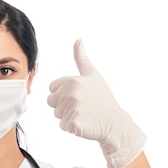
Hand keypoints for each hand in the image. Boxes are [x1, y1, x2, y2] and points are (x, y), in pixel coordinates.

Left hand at [47, 39, 145, 167]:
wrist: (115, 122)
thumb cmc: (102, 98)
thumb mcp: (93, 75)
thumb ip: (82, 59)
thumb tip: (78, 39)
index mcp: (73, 80)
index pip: (52, 89)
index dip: (63, 94)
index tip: (79, 96)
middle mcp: (71, 93)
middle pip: (52, 102)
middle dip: (63, 106)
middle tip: (82, 107)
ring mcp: (72, 109)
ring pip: (57, 115)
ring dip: (68, 117)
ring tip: (85, 114)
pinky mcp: (73, 123)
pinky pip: (63, 126)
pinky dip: (72, 127)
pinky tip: (85, 123)